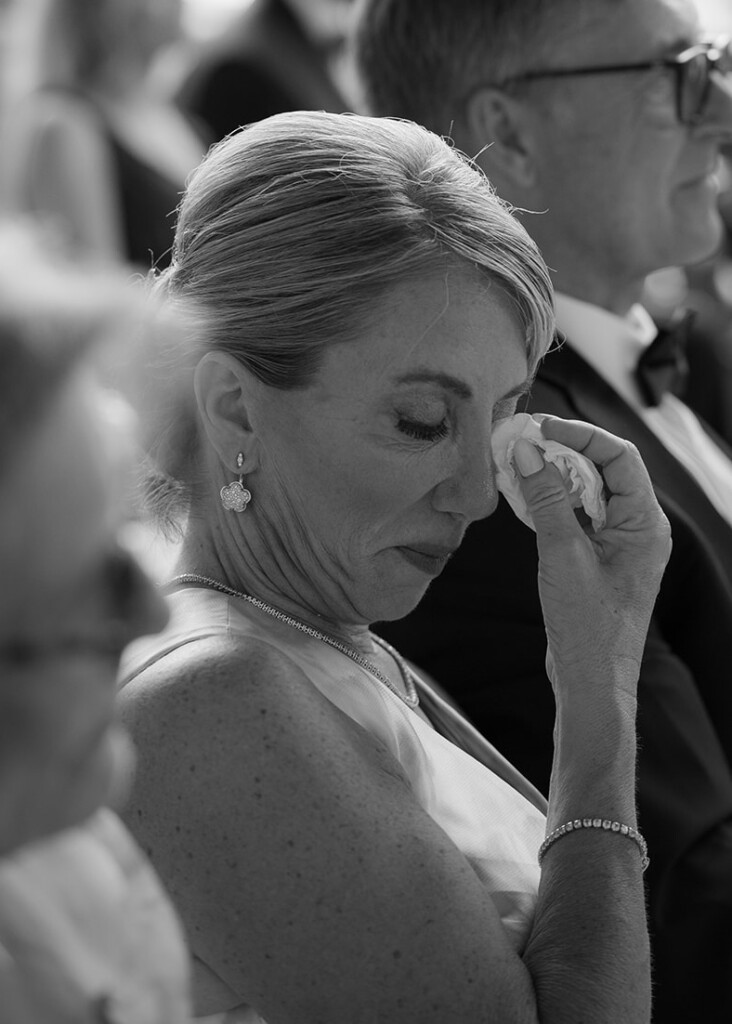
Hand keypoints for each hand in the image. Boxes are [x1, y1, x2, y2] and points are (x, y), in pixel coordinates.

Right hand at [513, 416, 670, 699]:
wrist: (591, 683)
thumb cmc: (588, 628)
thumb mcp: (563, 555)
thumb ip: (545, 499)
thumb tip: (525, 451)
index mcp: (645, 524)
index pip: (619, 457)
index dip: (580, 435)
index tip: (540, 427)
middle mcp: (639, 529)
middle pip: (604, 470)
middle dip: (562, 452)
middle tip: (522, 441)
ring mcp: (619, 545)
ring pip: (587, 493)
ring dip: (553, 476)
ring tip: (516, 463)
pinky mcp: (599, 560)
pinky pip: (577, 517)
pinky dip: (551, 502)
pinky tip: (523, 496)